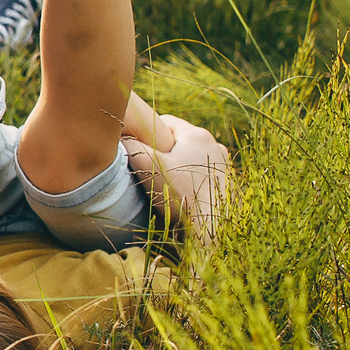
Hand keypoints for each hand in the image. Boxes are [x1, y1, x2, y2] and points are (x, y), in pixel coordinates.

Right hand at [124, 115, 230, 243]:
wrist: (213, 227)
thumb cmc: (180, 194)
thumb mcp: (147, 166)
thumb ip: (131, 145)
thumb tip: (121, 135)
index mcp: (196, 134)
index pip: (165, 122)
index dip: (147, 133)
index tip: (139, 150)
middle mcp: (214, 144)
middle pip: (180, 140)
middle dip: (164, 151)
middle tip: (150, 169)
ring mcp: (224, 164)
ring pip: (192, 156)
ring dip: (179, 165)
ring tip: (167, 184)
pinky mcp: (228, 182)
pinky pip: (204, 172)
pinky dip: (192, 178)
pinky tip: (184, 194)